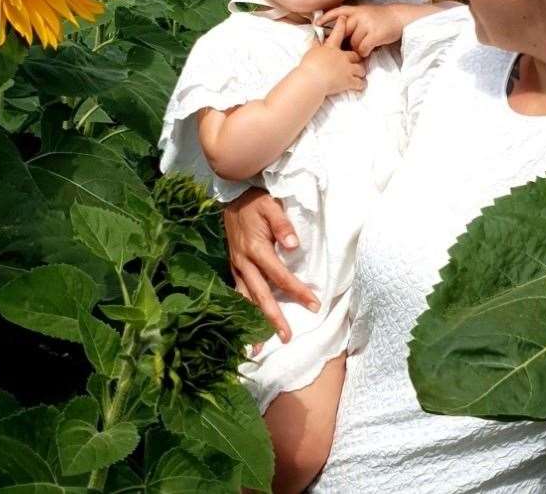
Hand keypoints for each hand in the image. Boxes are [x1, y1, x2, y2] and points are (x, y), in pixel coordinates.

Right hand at [223, 187, 320, 347]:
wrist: (231, 196)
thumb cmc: (256, 201)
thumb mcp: (271, 205)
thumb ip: (282, 225)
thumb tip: (295, 246)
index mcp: (256, 249)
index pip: (280, 276)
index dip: (297, 291)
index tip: (314, 305)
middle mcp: (244, 263)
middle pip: (261, 296)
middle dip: (274, 318)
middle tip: (287, 338)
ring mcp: (237, 267)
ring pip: (246, 300)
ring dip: (253, 322)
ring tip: (257, 348)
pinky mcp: (234, 267)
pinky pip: (239, 294)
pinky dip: (243, 312)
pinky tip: (246, 327)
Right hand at [298, 17, 365, 95]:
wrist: (311, 79)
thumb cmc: (308, 66)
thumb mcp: (311, 52)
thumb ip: (315, 45)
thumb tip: (315, 37)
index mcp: (331, 48)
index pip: (338, 33)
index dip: (342, 24)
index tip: (345, 18)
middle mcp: (342, 57)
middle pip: (355, 55)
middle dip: (357, 57)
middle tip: (357, 60)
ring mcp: (347, 69)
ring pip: (361, 69)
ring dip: (360, 72)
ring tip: (359, 75)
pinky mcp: (349, 81)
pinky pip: (360, 83)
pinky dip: (361, 85)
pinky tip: (361, 85)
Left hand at [320, 3, 403, 56]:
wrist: (399, 18)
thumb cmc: (381, 18)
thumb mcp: (365, 13)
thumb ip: (353, 20)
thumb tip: (339, 32)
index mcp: (356, 10)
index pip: (338, 12)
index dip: (326, 18)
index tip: (316, 24)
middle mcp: (360, 15)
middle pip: (344, 32)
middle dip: (345, 42)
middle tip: (348, 48)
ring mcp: (367, 24)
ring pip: (353, 43)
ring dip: (358, 48)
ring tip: (366, 46)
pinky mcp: (375, 34)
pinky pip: (363, 49)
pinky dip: (365, 53)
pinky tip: (369, 50)